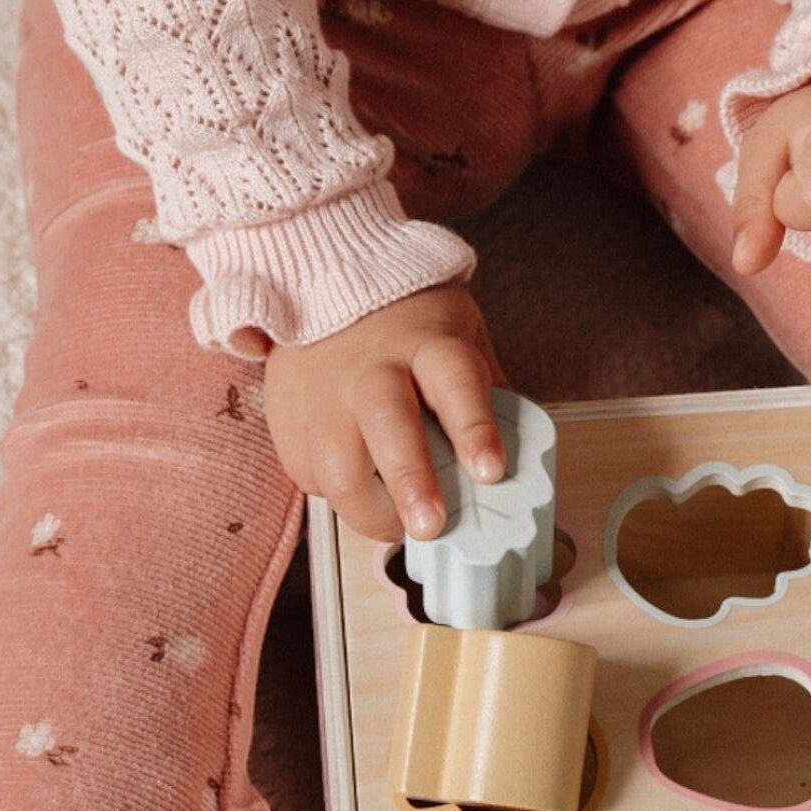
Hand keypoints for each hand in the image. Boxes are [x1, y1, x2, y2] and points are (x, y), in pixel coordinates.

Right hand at [260, 282, 509, 542]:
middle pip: (387, 424)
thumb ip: (487, 391)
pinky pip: (312, 478)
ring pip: (337, 466)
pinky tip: (361, 489)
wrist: (322, 284)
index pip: (454, 383)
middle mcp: (371, 370)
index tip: (490, 471)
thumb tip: (520, 453)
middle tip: (431, 525)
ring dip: (371, 510)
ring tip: (399, 527)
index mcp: (426, 344)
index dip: (474, 428)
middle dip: (410, 480)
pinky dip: (339, 498)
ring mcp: (324, 398)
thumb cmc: (405, 319)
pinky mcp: (290, 426)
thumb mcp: (461, 333)